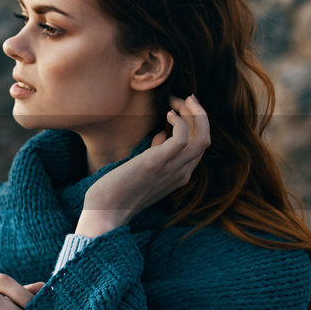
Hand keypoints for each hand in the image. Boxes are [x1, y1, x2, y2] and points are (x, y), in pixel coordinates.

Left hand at [76, 94, 209, 237]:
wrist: (104, 211)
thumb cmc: (119, 189)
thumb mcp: (144, 169)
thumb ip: (157, 153)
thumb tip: (162, 134)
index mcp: (180, 175)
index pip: (200, 145)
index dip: (195, 122)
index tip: (180, 107)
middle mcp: (181, 173)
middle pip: (205, 138)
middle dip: (198, 113)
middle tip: (184, 98)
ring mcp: (172, 169)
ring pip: (202, 137)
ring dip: (193, 113)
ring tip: (177, 100)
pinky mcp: (157, 163)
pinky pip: (183, 138)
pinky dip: (179, 121)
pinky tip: (167, 114)